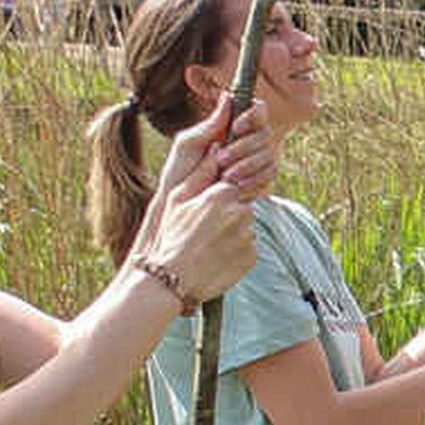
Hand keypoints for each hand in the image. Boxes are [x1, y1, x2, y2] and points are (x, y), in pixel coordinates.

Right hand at [140, 158, 261, 306]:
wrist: (172, 280)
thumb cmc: (171, 236)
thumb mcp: (178, 200)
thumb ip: (201, 171)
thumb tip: (217, 144)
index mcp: (223, 194)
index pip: (234, 186)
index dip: (220, 199)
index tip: (206, 213)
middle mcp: (241, 212)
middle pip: (242, 207)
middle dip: (228, 217)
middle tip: (204, 233)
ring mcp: (249, 236)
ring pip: (245, 229)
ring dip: (233, 235)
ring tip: (208, 247)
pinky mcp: (252, 257)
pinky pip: (248, 249)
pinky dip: (237, 253)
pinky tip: (217, 258)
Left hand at [161, 92, 277, 205]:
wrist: (181, 206)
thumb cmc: (180, 172)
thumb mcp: (188, 144)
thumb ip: (209, 124)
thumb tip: (227, 97)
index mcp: (232, 127)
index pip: (257, 110)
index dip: (252, 115)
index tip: (236, 127)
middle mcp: (249, 141)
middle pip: (265, 133)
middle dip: (244, 147)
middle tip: (220, 160)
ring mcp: (258, 161)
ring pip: (270, 154)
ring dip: (248, 165)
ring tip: (224, 178)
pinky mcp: (261, 180)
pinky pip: (270, 174)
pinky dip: (254, 180)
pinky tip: (236, 188)